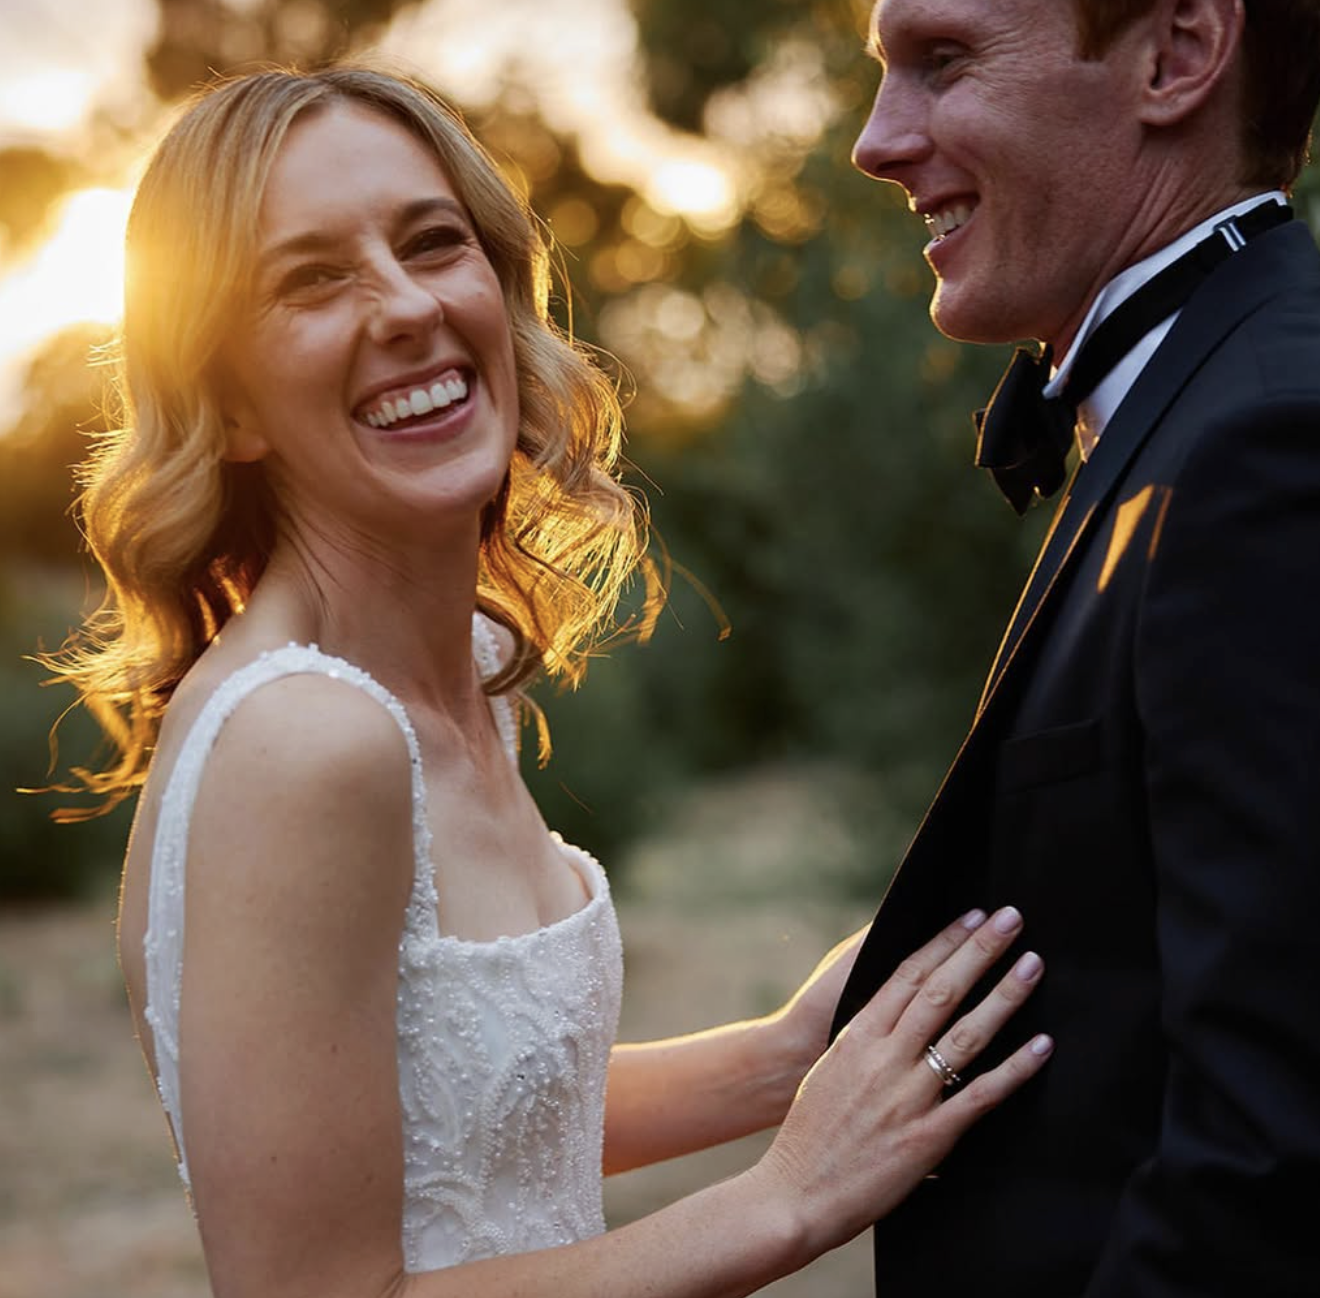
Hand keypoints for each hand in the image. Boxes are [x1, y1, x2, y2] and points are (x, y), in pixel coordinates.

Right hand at [751, 907, 1051, 1258]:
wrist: (795, 1191)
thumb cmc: (810, 1131)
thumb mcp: (833, 1066)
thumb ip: (866, 1036)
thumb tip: (894, 1006)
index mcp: (858, 1035)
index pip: (908, 975)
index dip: (943, 942)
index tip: (972, 917)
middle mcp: (884, 1057)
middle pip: (940, 991)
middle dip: (979, 951)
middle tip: (1011, 919)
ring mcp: (907, 1095)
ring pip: (964, 1034)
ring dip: (1003, 996)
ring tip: (1031, 966)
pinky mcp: (927, 1135)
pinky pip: (979, 1095)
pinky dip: (1014, 1070)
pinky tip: (1041, 1047)